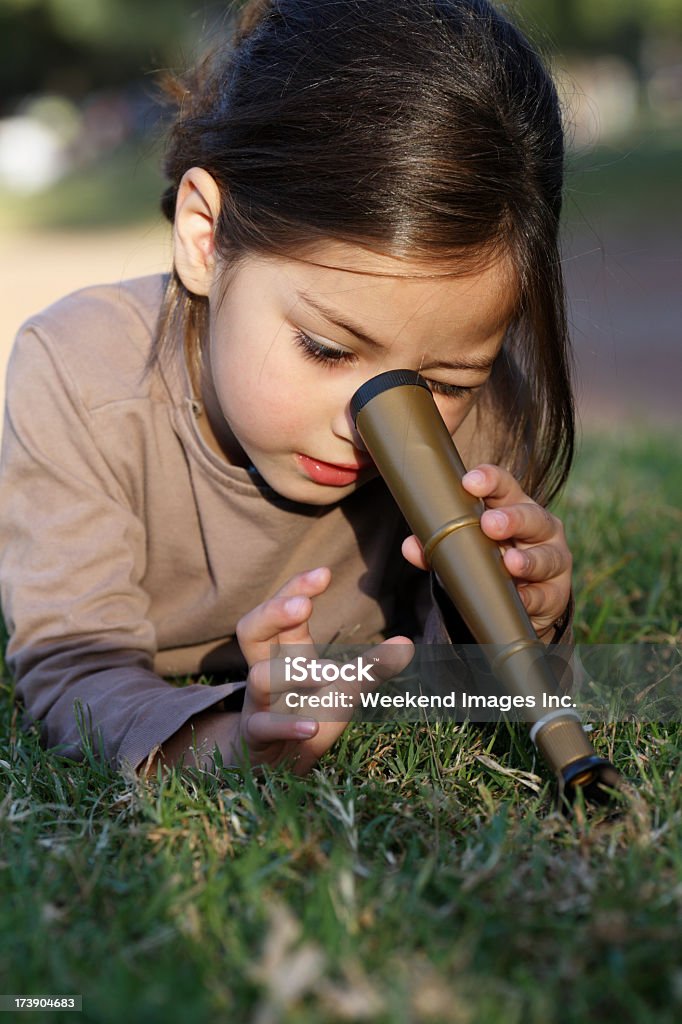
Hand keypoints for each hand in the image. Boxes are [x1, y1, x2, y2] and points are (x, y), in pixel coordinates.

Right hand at [235, 567, 412, 773]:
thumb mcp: (342, 691)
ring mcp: (259, 705)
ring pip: (259, 677)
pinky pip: (262, 727)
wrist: (276, 769)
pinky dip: (286, 726)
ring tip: (330, 673)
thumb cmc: (307, 716)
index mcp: (286, 652)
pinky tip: (312, 726)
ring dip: (294, 673)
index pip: (282, 609)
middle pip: (250, 629)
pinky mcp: (256, 738)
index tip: (325, 573)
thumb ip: (370, 668)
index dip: (296, 588)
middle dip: (273, 613)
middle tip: (302, 606)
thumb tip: (407, 643)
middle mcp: (266, 671)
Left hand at [401, 463, 571, 637]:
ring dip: (528, 560)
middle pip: (531, 516)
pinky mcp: (556, 593)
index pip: (504, 486)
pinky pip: (544, 595)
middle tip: (490, 524)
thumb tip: (410, 546)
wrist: (520, 600)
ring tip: (510, 563)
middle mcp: (540, 528)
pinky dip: (531, 598)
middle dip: (512, 519)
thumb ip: (439, 546)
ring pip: (546, 556)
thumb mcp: (467, 549)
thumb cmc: (491, 560)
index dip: (490, 480)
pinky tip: (520, 599)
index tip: (470, 482)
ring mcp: (553, 559)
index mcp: (514, 507)